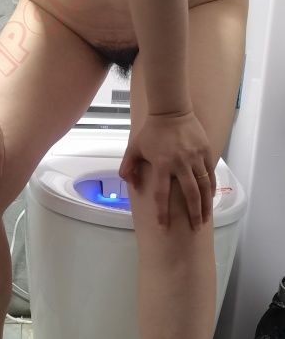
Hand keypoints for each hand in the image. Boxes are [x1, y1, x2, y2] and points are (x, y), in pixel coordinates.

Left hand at [119, 110, 215, 229]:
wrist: (171, 110)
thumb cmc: (151, 131)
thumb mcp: (134, 148)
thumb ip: (127, 167)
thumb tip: (128, 183)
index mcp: (162, 164)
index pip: (161, 195)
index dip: (162, 213)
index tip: (164, 227)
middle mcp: (180, 163)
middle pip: (190, 194)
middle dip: (194, 214)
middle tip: (196, 228)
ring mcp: (195, 158)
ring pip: (204, 186)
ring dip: (206, 204)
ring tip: (207, 218)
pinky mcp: (206, 152)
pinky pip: (211, 174)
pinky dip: (211, 187)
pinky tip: (211, 198)